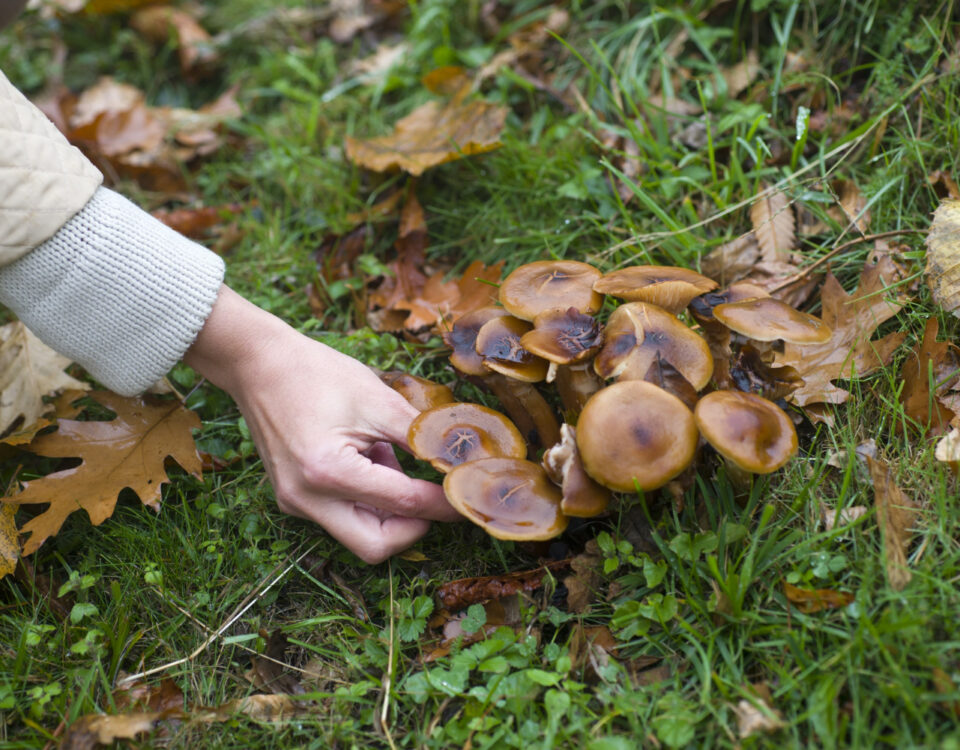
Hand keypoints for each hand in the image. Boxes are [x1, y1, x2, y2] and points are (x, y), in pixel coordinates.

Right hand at [184, 286, 459, 562]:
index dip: (443, 502)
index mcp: (328, 472)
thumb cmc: (317, 374)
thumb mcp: (378, 400)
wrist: (258, 364)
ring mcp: (294, 503)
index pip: (403, 504)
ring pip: (358, 534)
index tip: (470, 495)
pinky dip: (365, 499)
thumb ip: (422, 437)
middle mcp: (306, 498)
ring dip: (388, 510)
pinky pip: (339, 517)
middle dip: (413, 526)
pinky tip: (366, 458)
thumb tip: (461, 463)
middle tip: (436, 497)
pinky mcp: (291, 499)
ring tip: (387, 457)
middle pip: (375, 545)